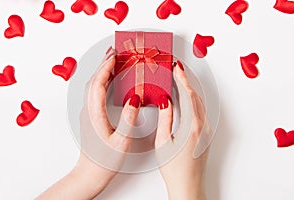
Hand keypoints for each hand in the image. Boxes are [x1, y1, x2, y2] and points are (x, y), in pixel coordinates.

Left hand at [36, 48, 140, 199]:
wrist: (90, 173)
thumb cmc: (105, 161)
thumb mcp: (122, 141)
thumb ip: (129, 118)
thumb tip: (136, 98)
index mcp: (95, 114)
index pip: (98, 83)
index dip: (106, 67)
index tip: (115, 55)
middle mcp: (89, 110)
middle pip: (94, 80)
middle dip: (104, 64)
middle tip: (115, 51)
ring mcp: (89, 113)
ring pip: (94, 86)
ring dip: (103, 71)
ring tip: (113, 61)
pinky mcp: (92, 116)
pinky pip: (95, 92)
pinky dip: (102, 81)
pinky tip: (110, 81)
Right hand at [155, 61, 211, 199]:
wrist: (188, 186)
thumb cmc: (174, 169)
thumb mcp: (163, 143)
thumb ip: (165, 119)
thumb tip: (165, 102)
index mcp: (192, 126)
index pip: (187, 95)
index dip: (181, 79)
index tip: (177, 68)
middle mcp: (203, 127)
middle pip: (196, 97)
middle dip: (186, 82)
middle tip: (177, 71)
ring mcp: (206, 131)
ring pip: (200, 104)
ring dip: (190, 91)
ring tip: (180, 82)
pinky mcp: (206, 136)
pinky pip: (201, 112)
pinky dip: (194, 101)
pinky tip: (186, 100)